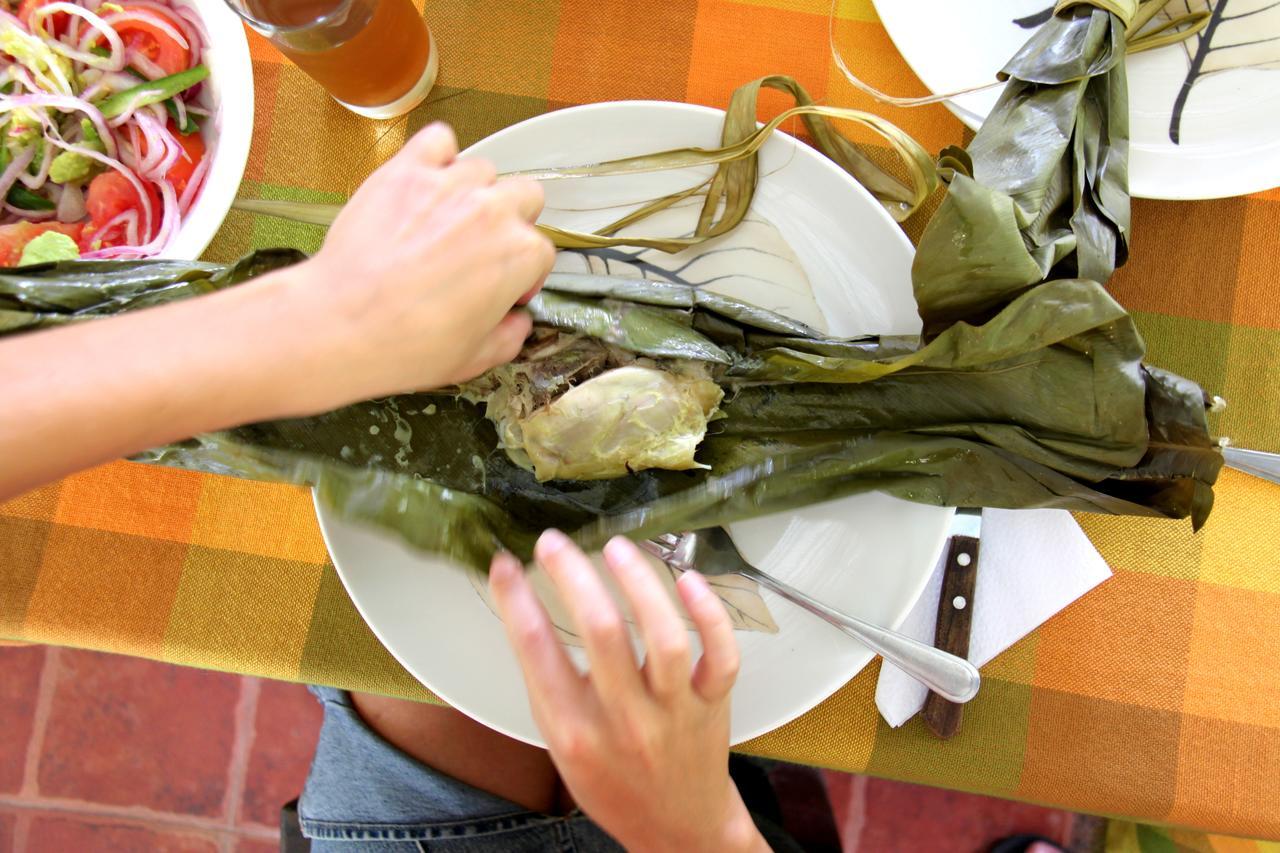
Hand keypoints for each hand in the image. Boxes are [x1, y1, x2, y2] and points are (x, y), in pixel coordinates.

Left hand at [280, 122, 552, 411]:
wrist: (344, 323)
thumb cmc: (407, 343)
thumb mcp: (475, 358)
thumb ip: (510, 336)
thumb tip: (516, 323)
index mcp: (520, 256)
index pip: (541, 251)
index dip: (523, 272)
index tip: (502, 286)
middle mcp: (494, 211)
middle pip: (526, 196)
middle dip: (512, 221)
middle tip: (482, 246)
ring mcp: (450, 185)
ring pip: (482, 170)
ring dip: (473, 190)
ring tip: (446, 218)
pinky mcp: (408, 170)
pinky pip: (438, 140)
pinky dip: (438, 154)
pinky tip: (426, 181)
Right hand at [489, 531, 768, 852]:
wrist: (675, 827)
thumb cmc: (612, 780)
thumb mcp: (560, 743)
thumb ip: (548, 684)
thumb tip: (523, 607)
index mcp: (575, 730)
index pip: (536, 653)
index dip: (515, 600)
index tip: (505, 563)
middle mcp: (624, 719)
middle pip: (601, 633)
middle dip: (573, 577)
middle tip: (555, 542)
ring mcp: (673, 710)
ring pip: (664, 638)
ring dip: (640, 585)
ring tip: (616, 548)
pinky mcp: (713, 703)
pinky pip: (719, 657)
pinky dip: (709, 615)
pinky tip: (689, 579)